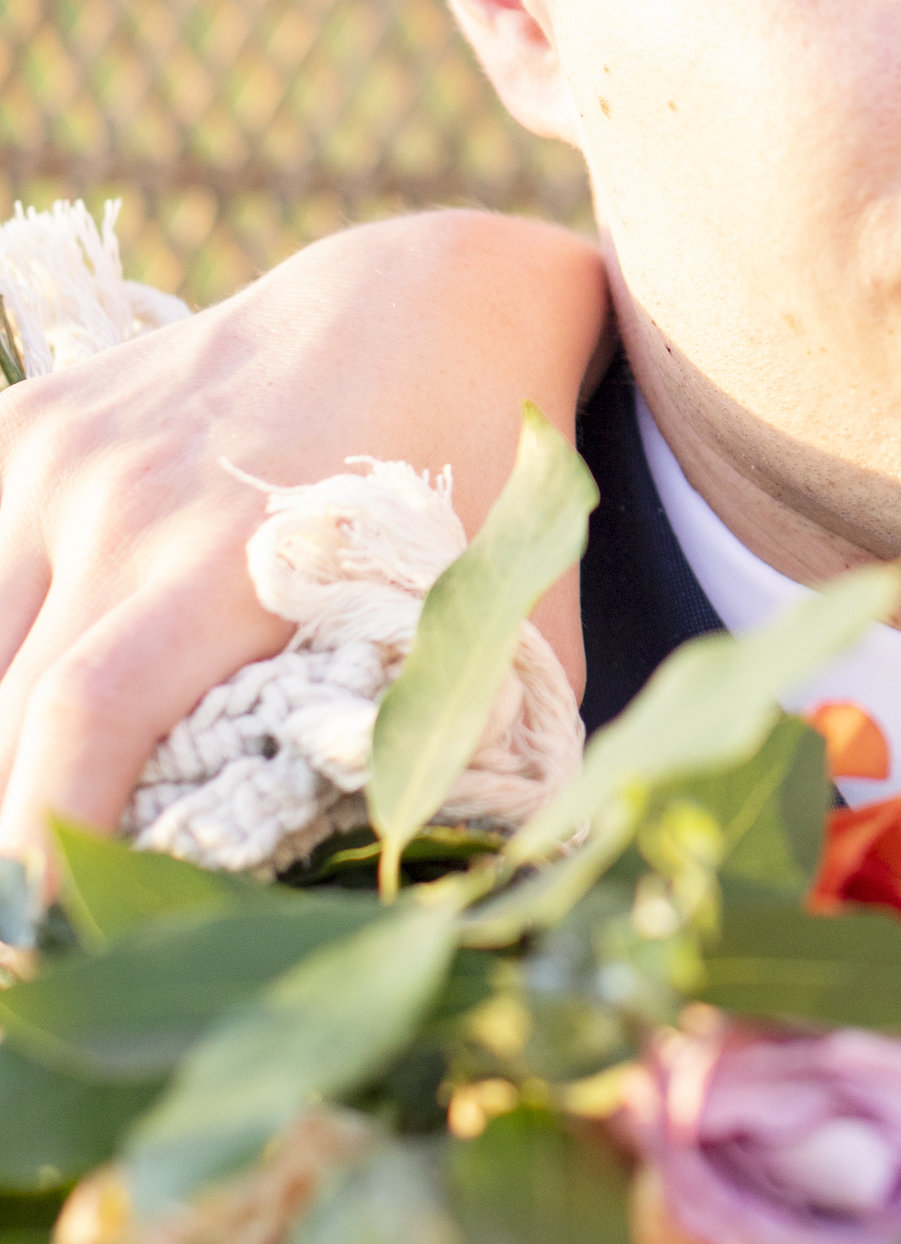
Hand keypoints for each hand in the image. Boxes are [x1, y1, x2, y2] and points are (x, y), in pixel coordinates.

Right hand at [0, 211, 610, 876]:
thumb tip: (432, 910)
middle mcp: (120, 498)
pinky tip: (32, 699)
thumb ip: (464, 763)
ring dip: (5, 738)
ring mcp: (59, 452)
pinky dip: (0, 646)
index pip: (83, 720)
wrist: (429, 298)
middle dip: (13, 833)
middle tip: (40, 932)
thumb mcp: (506, 626)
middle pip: (11, 706)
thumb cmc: (482, 484)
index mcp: (233, 559)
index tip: (42, 945)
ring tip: (41, 828)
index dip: (42, 843)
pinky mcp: (29, 425)